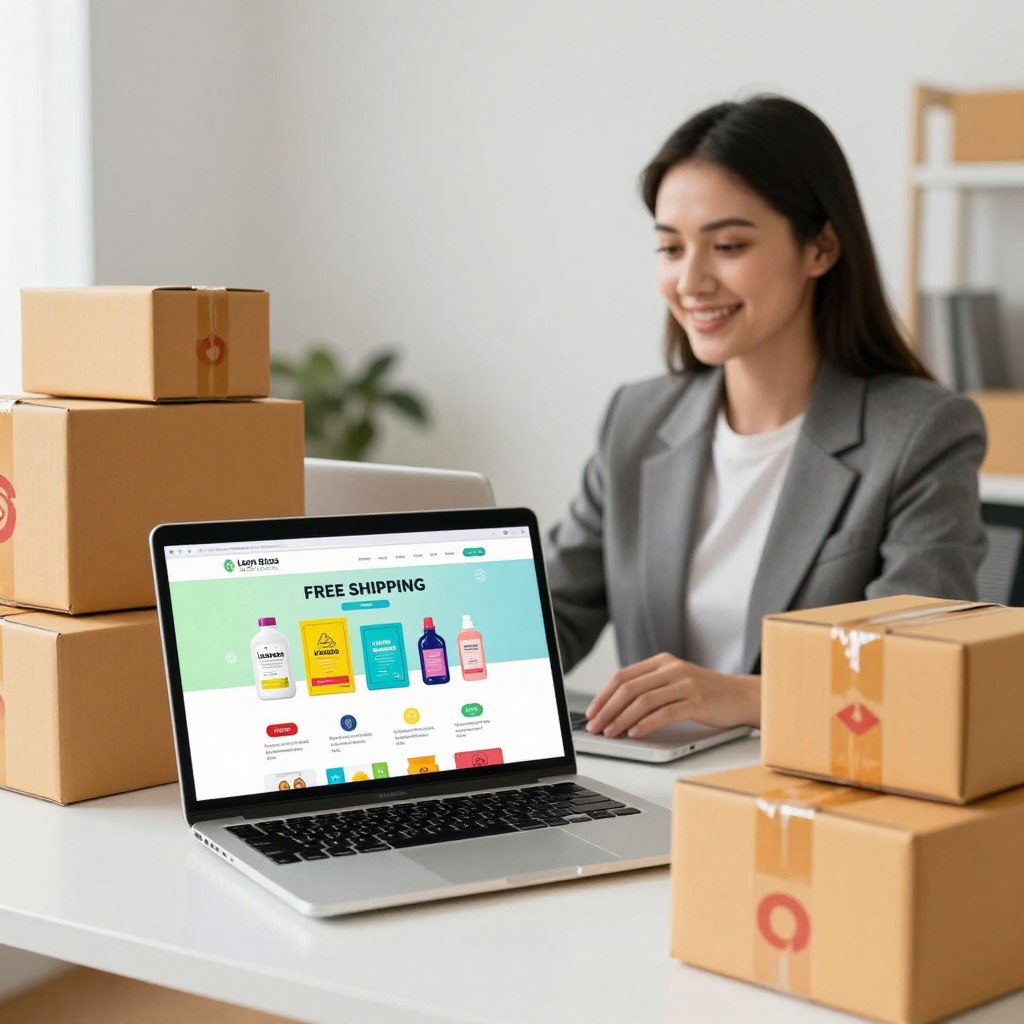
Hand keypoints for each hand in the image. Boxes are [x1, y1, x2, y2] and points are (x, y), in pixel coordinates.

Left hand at [585, 653, 760, 737]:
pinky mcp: (697, 700)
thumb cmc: (707, 695)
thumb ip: (651, 688)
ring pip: (643, 701)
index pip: (622, 676)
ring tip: (610, 733)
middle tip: (595, 727)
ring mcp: (685, 683)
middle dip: (607, 709)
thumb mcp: (676, 683)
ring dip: (621, 719)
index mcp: (662, 661)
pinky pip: (664, 713)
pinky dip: (645, 724)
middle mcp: (672, 668)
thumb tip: (616, 709)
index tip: (591, 712)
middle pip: (629, 688)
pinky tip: (634, 733)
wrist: (744, 697)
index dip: (603, 695)